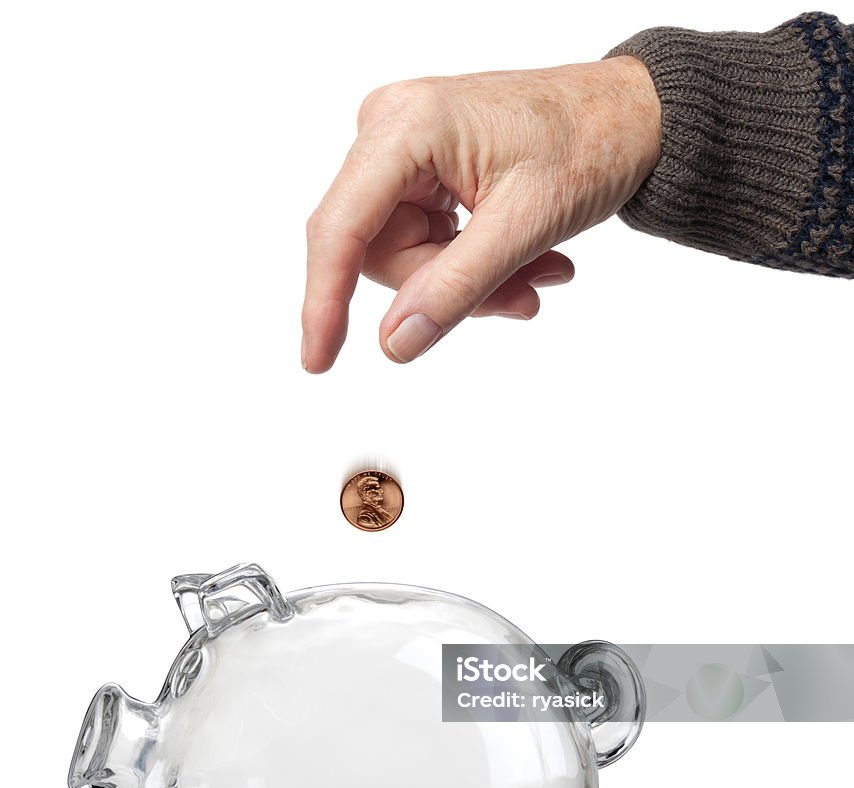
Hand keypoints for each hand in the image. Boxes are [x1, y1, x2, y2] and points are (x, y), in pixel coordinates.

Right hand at [301, 56, 660, 371]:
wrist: (632, 116)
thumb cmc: (590, 143)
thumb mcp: (524, 226)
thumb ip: (455, 289)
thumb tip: (395, 343)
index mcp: (407, 126)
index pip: (343, 228)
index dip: (324, 300)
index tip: (318, 359)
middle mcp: (391, 129)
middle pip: (379, 251)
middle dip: (444, 289)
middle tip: (519, 298)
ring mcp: (404, 150)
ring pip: (406, 256)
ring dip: (469, 282)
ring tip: (537, 274)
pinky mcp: (422, 170)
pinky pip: (425, 242)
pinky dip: (472, 265)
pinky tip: (526, 262)